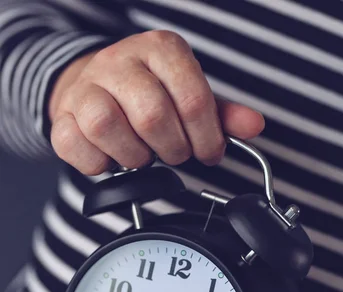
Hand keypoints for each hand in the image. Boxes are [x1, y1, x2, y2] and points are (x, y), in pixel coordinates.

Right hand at [49, 31, 264, 174]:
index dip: (206, 138)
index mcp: (160, 49)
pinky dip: (98, 163)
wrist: (93, 85)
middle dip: (172, 149)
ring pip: (106, 126)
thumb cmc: (147, 94)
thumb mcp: (189, 95)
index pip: (192, 98)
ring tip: (143, 156)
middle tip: (175, 154)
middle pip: (152, 115)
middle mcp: (119, 60)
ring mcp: (86, 86)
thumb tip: (253, 126)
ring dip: (133, 156)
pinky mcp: (61, 115)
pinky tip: (112, 157)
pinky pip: (74, 144)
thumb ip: (221, 113)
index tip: (209, 153)